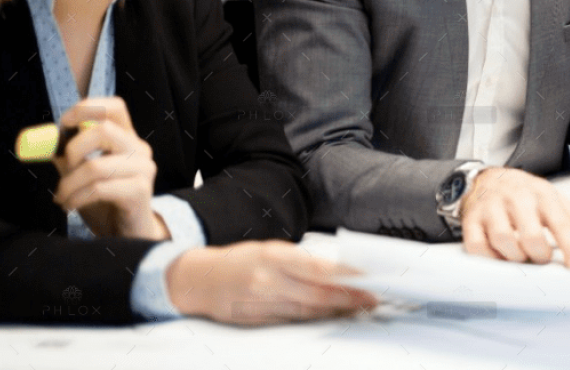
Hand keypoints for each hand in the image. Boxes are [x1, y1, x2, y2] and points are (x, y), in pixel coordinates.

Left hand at [52, 97, 165, 239]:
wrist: (126, 234)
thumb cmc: (104, 201)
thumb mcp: (80, 174)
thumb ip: (65, 155)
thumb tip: (42, 140)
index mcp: (126, 138)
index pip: (115, 107)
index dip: (87, 108)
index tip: (64, 124)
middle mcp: (139, 149)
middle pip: (103, 131)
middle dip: (72, 150)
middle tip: (63, 169)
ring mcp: (143, 169)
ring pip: (96, 165)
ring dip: (69, 183)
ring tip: (62, 196)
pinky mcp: (140, 191)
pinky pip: (99, 188)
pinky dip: (77, 198)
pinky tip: (71, 205)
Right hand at [166, 240, 376, 324]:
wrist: (198, 280)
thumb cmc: (240, 260)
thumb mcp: (270, 249)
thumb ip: (301, 261)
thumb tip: (338, 271)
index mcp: (273, 256)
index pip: (318, 268)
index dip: (346, 276)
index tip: (368, 279)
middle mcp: (267, 281)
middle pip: (317, 294)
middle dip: (348, 298)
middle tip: (371, 299)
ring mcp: (260, 303)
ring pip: (307, 311)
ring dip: (335, 310)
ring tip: (357, 308)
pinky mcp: (255, 320)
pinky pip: (291, 321)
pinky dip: (314, 318)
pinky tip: (330, 315)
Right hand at [459, 167, 569, 268]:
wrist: (488, 178)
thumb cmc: (525, 194)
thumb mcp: (555, 201)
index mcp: (542, 194)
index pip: (561, 223)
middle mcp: (517, 198)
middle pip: (531, 235)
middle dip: (539, 255)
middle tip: (541, 258)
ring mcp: (492, 207)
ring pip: (503, 240)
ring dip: (515, 257)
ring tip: (521, 256)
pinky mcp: (471, 219)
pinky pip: (477, 245)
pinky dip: (489, 257)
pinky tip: (499, 255)